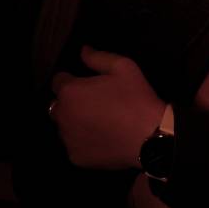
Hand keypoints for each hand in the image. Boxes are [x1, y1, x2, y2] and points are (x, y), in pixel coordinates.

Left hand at [51, 47, 164, 169]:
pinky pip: (74, 145)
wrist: (150, 137)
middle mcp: (62, 116)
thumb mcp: (123, 67)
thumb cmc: (136, 98)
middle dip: (70, 102)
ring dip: (74, 122)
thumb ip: (97, 57)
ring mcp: (68, 139)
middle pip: (58, 105)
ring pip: (64, 127)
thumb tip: (82, 50)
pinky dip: (83, 142)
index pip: (58, 81)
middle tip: (94, 104)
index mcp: (70, 92)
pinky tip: (101, 139)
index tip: (88, 85)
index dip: (72, 80)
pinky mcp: (75, 157)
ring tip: (98, 123)